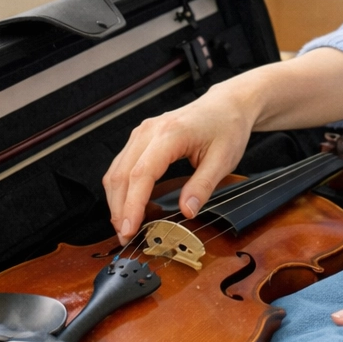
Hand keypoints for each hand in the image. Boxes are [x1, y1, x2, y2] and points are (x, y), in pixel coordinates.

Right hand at [101, 80, 256, 243]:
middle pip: (121, 174)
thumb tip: (187, 212)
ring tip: (126, 227)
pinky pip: (121, 164)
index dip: (132, 205)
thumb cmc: (227, 127)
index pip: (141, 174)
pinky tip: (128, 205)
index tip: (129, 229)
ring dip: (116, 201)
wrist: (226, 105)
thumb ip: (202, 187)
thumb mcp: (223, 160)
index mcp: (171, 133)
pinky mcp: (141, 137)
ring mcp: (142, 132)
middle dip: (119, 209)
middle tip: (125, 237)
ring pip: (116, 171)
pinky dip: (120, 188)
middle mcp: (149, 130)